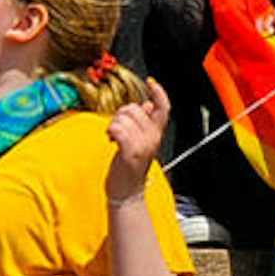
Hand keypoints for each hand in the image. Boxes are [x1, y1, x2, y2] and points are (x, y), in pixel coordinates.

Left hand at [101, 79, 169, 200]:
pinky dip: (111, 131)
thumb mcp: (142, 142)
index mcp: (156, 134)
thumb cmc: (129, 168)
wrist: (127, 193)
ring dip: (114, 125)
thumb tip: (146, 105)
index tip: (151, 82)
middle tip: (118, 127)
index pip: (164, 108)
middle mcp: (153, 138)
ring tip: (114, 137)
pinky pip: (119, 129)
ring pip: (124, 118)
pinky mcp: (130, 152)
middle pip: (136, 108)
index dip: (160, 93)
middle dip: (122, 114)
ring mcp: (142, 145)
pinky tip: (111, 139)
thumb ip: (145, 123)